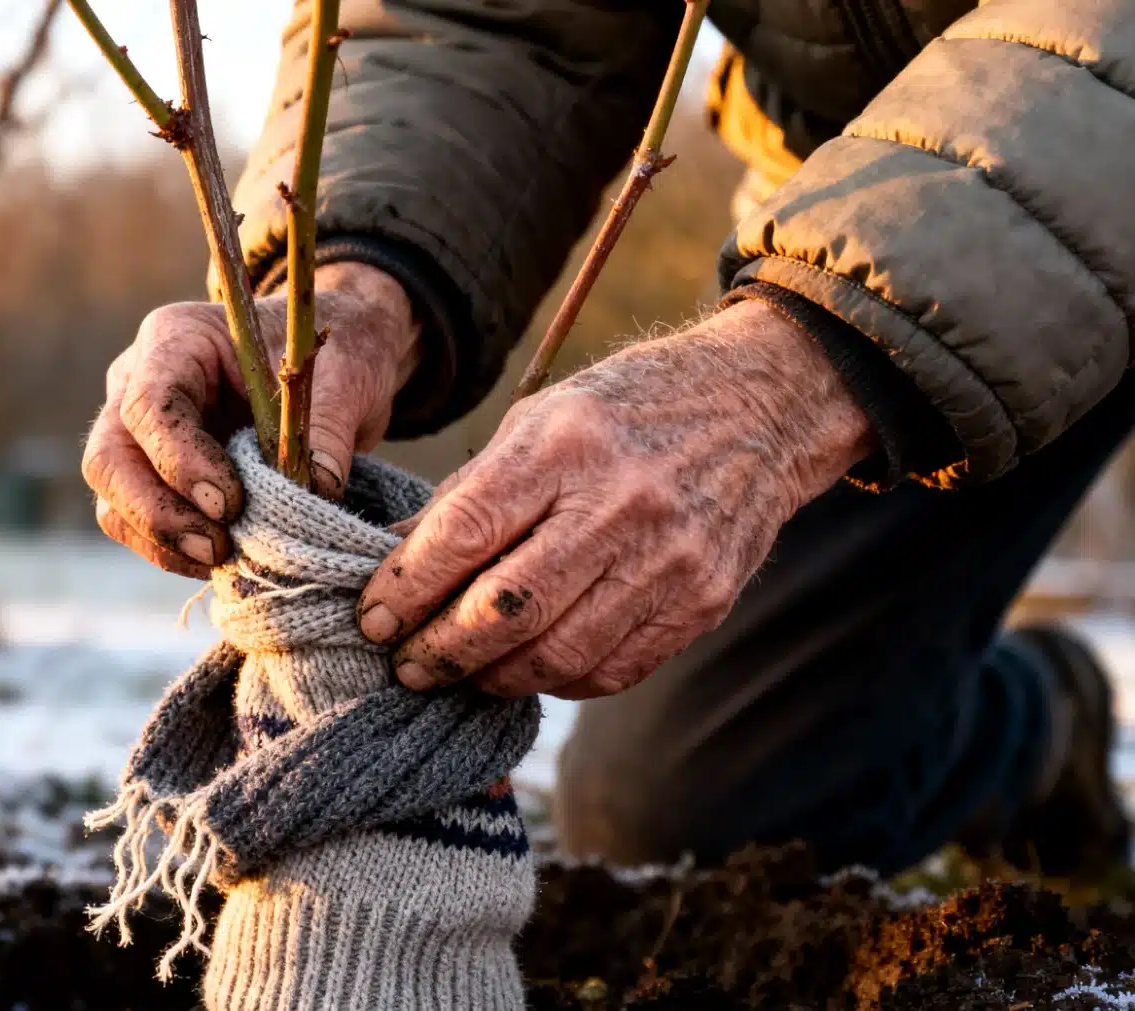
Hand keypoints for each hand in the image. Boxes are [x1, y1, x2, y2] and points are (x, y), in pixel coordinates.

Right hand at [85, 262, 420, 577]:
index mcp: (178, 339)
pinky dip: (174, 552)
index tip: (230, 503)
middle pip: (109, 459)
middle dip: (158, 514)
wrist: (334, 368)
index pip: (150, 404)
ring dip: (162, 542)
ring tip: (225, 559)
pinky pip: (139, 526)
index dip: (181, 460)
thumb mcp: (345, 377)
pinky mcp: (154, 478)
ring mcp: (138, 435)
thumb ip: (326, 431)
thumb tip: (314, 491)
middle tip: (218, 548)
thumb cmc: (334, 356)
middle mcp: (138, 384)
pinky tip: (224, 562)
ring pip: (113, 501)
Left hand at [356, 300, 876, 699]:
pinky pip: (611, 669)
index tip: (373, 619)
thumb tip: (393, 561)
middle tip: (405, 665)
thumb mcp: (540, 421)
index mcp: (565, 445)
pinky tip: (528, 667)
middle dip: (438, 651)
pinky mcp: (702, 603)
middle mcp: (620, 504)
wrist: (760, 407)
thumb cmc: (627, 411)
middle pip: (504, 610)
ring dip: (491, 678)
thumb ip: (470, 494)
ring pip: (556, 655)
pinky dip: (558, 679)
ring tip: (459, 674)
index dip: (407, 589)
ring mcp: (670, 560)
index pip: (464, 534)